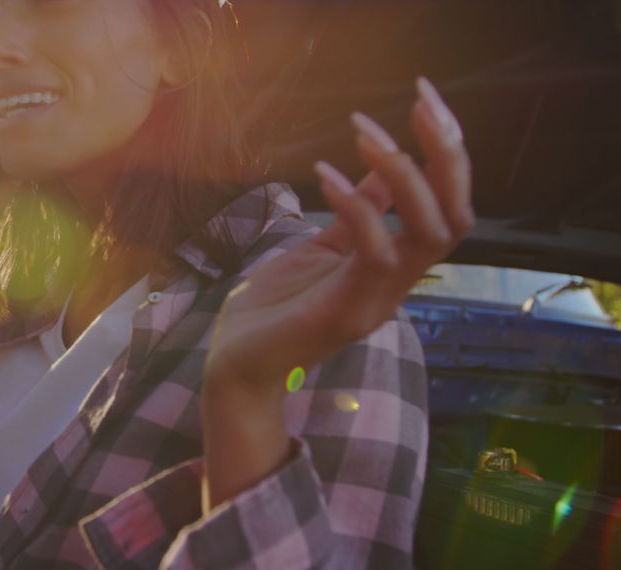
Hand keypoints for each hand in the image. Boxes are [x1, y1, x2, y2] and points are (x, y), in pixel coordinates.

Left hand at [204, 77, 473, 398]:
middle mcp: (396, 283)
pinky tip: (323, 172)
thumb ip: (358, 214)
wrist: (238, 366)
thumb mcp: (322, 248)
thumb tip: (381, 170)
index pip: (448, 207)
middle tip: (423, 102)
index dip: (447, 155)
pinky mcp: (346, 312)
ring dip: (403, 174)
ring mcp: (375, 300)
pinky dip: (355, 206)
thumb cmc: (275, 307)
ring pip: (427, 233)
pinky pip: (372, 253)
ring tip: (366, 133)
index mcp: (393, 267)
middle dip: (446, 155)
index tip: (428, 102)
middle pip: (456, 216)